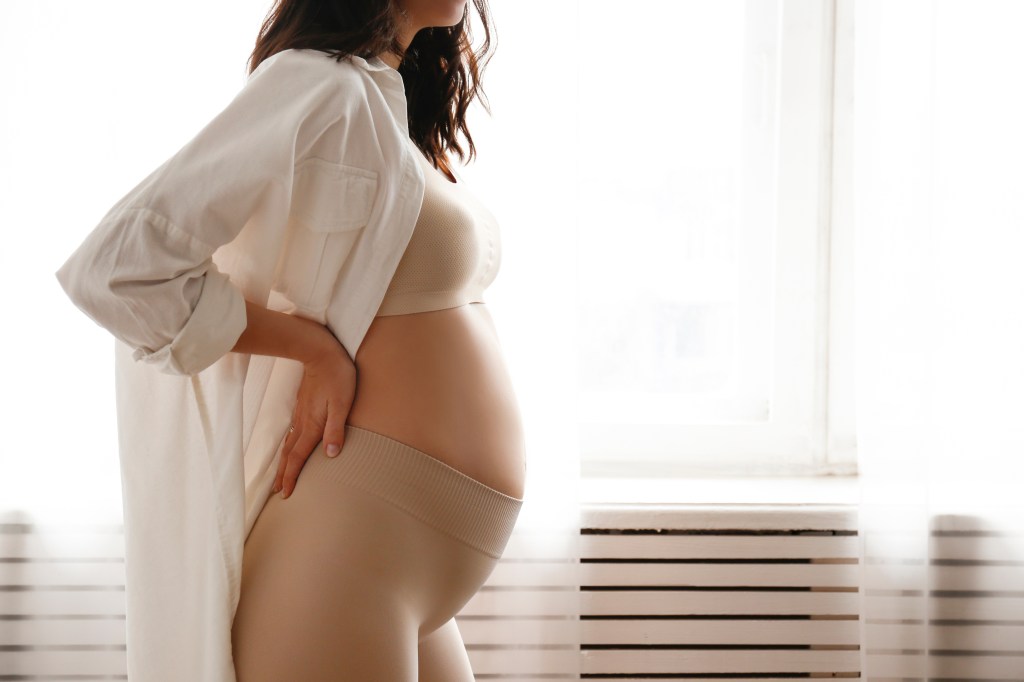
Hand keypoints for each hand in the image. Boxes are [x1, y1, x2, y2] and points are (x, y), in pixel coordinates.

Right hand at [272, 338, 356, 499]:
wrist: (321, 351)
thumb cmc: (338, 377)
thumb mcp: (342, 403)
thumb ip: (336, 429)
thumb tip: (330, 455)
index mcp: (312, 425)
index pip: (299, 457)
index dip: (292, 476)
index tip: (286, 493)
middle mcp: (302, 422)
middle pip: (290, 454)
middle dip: (284, 474)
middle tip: (278, 492)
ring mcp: (300, 413)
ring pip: (288, 444)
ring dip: (284, 462)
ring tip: (280, 475)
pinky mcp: (302, 405)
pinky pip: (291, 432)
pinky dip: (288, 446)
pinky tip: (289, 446)